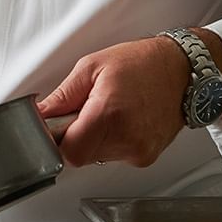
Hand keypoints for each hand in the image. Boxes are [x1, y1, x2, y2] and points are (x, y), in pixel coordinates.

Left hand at [37, 37, 189, 167]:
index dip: (56, 140)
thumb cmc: (141, 63)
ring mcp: (139, 151)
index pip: (69, 152)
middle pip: (81, 155)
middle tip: (83, 111)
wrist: (182, 70)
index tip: (54, 127)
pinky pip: (115, 156)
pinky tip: (120, 120)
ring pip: (97, 157)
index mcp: (108, 114)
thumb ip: (62, 96)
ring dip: (92, 138)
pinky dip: (110, 141)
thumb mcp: (91, 67)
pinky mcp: (146, 156)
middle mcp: (127, 138)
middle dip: (74, 136)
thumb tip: (39, 113)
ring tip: (106, 111)